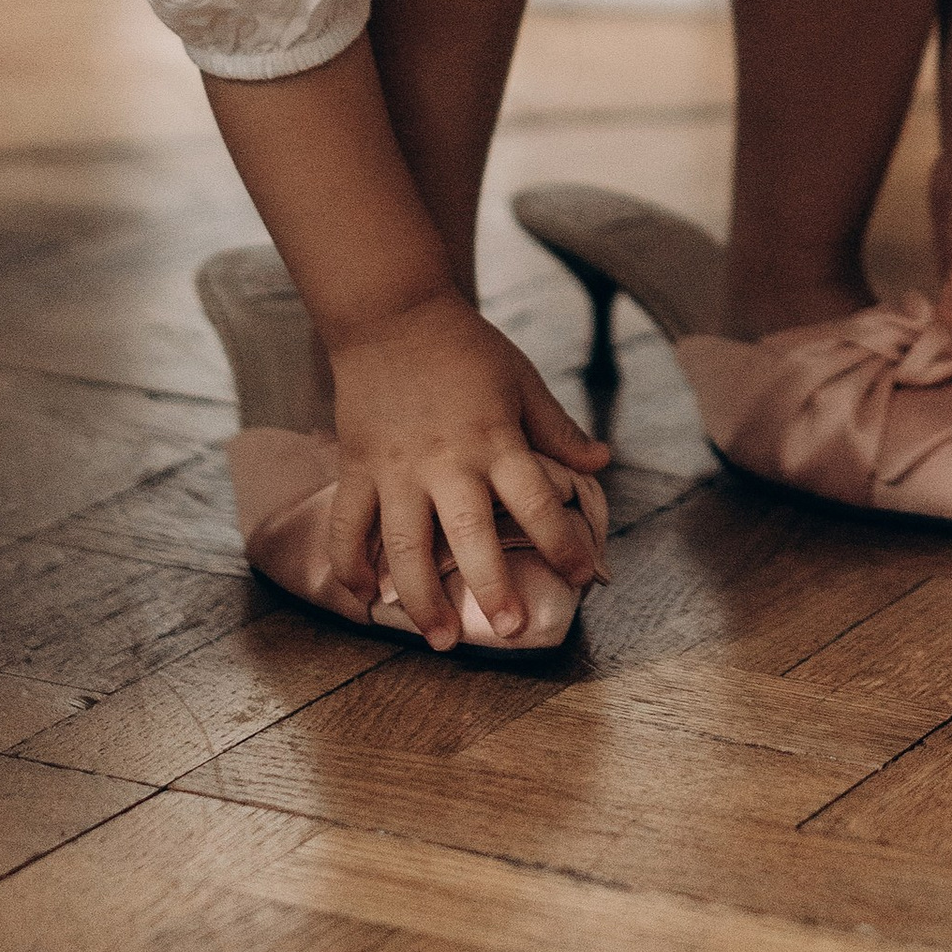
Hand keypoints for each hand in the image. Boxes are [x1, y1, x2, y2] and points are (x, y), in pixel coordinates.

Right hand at [325, 293, 609, 647]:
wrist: (391, 311)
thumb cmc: (465, 346)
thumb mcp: (522, 380)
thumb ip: (558, 429)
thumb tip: (603, 462)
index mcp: (495, 439)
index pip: (537, 500)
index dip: (564, 542)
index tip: (584, 576)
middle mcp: (447, 461)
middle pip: (471, 534)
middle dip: (492, 586)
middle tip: (513, 630)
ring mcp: (396, 468)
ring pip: (405, 544)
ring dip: (421, 597)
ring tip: (438, 639)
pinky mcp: (358, 467)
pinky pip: (348, 524)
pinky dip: (350, 564)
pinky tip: (365, 597)